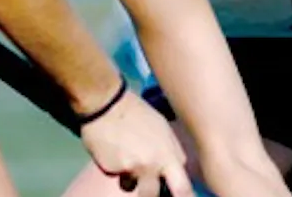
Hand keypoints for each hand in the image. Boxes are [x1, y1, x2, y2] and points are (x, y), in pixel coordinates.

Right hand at [79, 87, 193, 196]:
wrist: (108, 103)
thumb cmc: (138, 112)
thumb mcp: (163, 129)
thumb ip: (171, 152)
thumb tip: (175, 169)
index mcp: (169, 155)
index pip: (183, 189)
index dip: (181, 195)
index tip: (177, 195)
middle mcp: (152, 166)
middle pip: (155, 196)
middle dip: (154, 196)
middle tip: (150, 190)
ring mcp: (131, 169)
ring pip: (131, 188)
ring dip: (130, 180)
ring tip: (126, 159)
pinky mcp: (111, 169)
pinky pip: (115, 174)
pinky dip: (115, 167)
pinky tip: (112, 150)